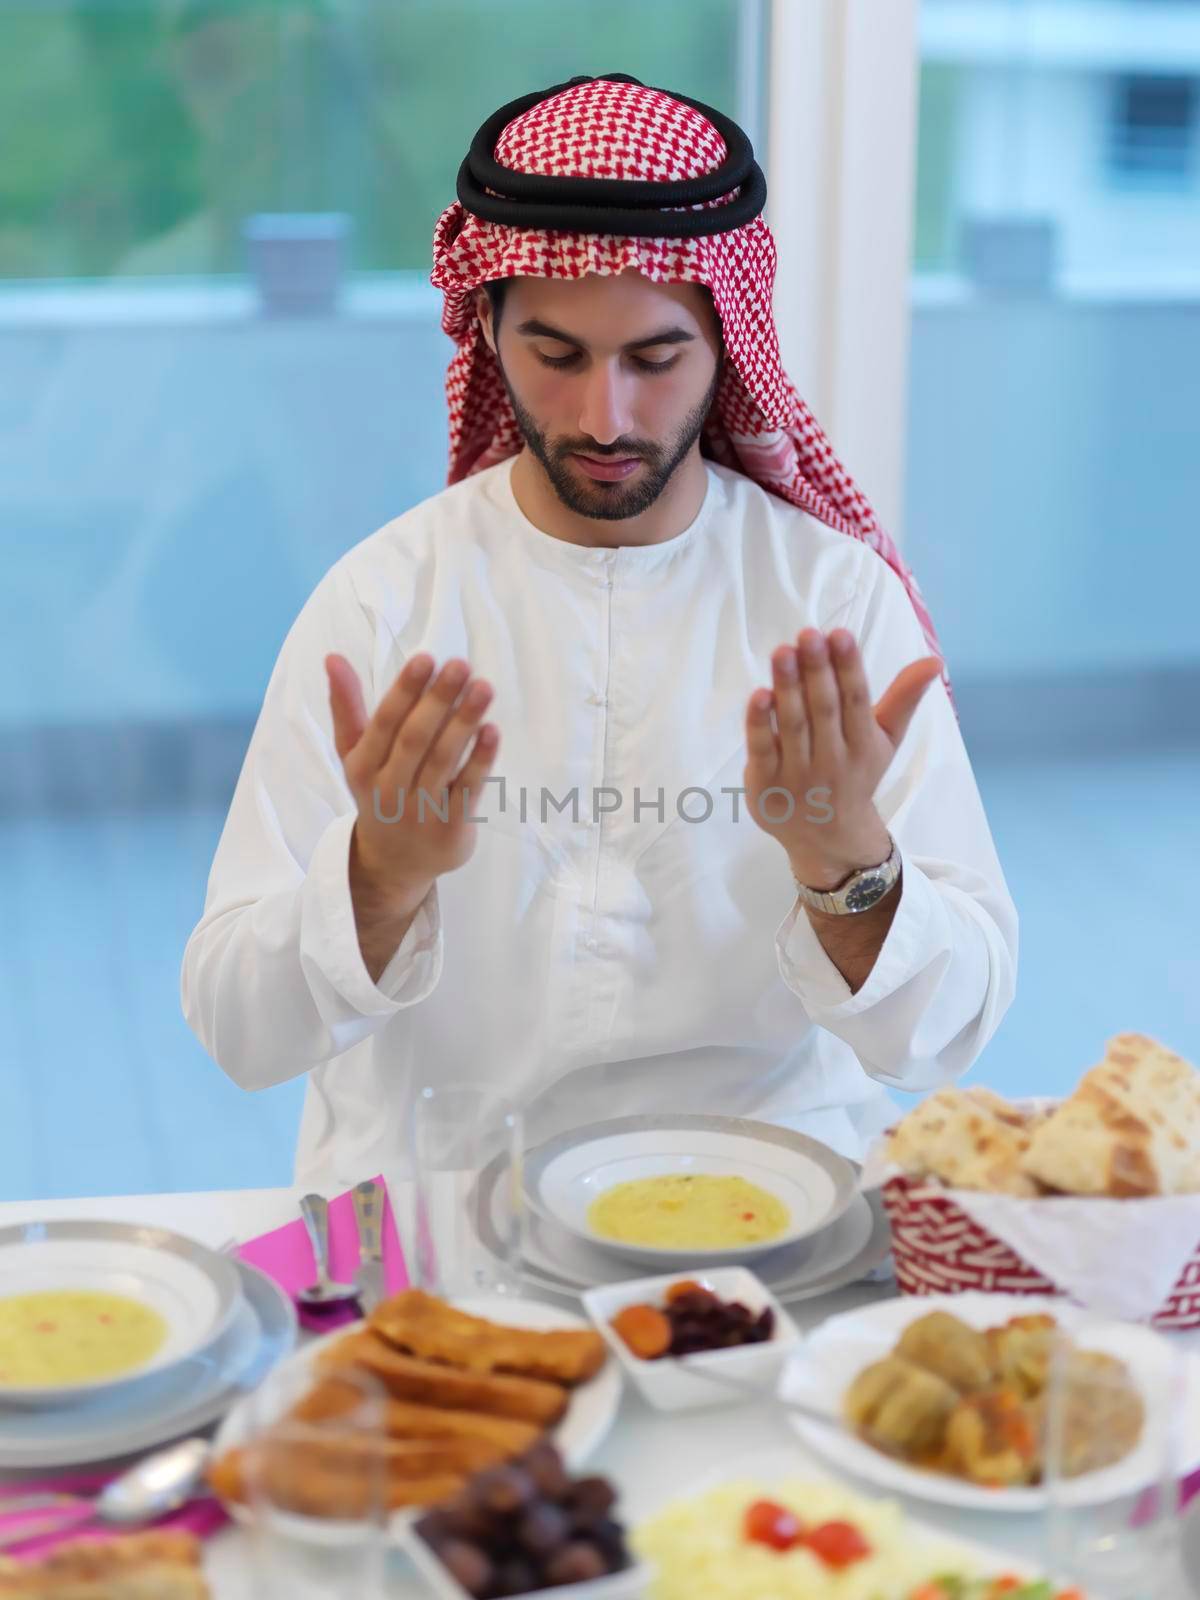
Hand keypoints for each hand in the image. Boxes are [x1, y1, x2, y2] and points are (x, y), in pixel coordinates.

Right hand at [326, 652, 499, 909]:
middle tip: (461, 665)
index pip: (384, 724)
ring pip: (443, 761)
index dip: (405, 692)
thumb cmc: (379, 793)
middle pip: (415, 739)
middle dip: (437, 700)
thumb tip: (332, 658)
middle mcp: (389, 790)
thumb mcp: (355, 755)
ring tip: (483, 687)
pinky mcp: (451, 829)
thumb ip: (346, 707)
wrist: (393, 865)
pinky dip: (481, 760)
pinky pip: (468, 790)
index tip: (425, 658)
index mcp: (363, 767)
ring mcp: (421, 812)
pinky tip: (492, 730)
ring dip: (464, 722)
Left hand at [743, 628, 941, 889]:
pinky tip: (759, 694)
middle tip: (808, 634)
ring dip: (788, 688)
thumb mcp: (884, 740)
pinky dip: (759, 724)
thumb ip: (904, 698)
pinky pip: (762, 750)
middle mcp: (833, 761)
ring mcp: (797, 774)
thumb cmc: (855, 775)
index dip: (849, 668)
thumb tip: (935, 661)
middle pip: (824, 710)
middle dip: (818, 671)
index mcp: (863, 745)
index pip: (856, 702)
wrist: (828, 839)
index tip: (840, 635)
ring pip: (793, 726)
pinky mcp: (765, 784)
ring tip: (784, 652)